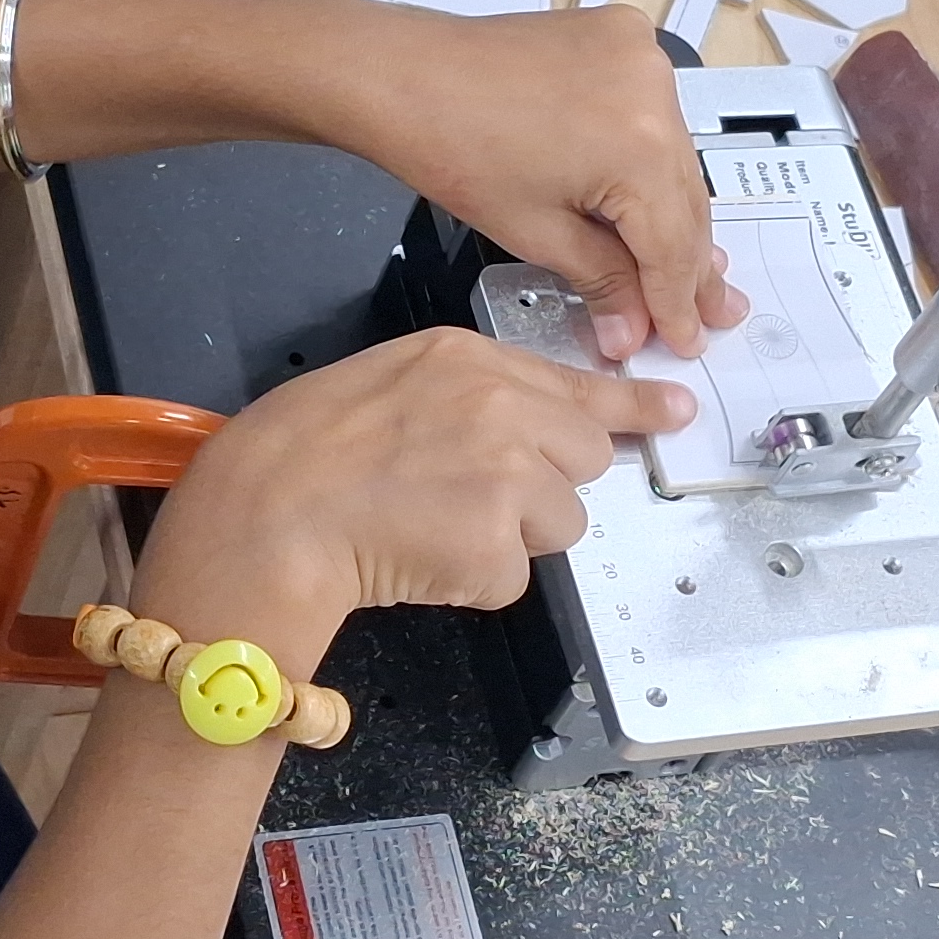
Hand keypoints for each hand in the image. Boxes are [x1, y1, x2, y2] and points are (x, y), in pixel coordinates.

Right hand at [132, 328, 694, 643]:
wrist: (265, 516)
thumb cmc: (301, 452)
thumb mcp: (389, 381)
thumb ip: (465, 393)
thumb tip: (525, 424)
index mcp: (468, 358)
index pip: (578, 384)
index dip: (631, 407)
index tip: (672, 412)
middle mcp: (503, 408)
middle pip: (582, 460)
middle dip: (540, 487)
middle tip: (462, 498)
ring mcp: (508, 477)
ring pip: (559, 525)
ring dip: (509, 539)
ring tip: (429, 527)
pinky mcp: (499, 546)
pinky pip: (513, 576)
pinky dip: (474, 580)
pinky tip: (418, 558)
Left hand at [305, 3, 746, 360]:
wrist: (403, 77)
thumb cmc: (448, 142)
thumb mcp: (534, 233)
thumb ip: (602, 283)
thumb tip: (633, 326)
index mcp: (639, 143)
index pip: (675, 245)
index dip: (677, 302)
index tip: (683, 338)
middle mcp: (653, 91)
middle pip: (686, 202)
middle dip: (690, 265)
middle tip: (710, 312)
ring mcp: (642, 59)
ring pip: (676, 161)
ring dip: (678, 215)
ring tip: (695, 270)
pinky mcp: (625, 41)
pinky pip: (657, 117)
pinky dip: (655, 160)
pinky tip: (662, 200)